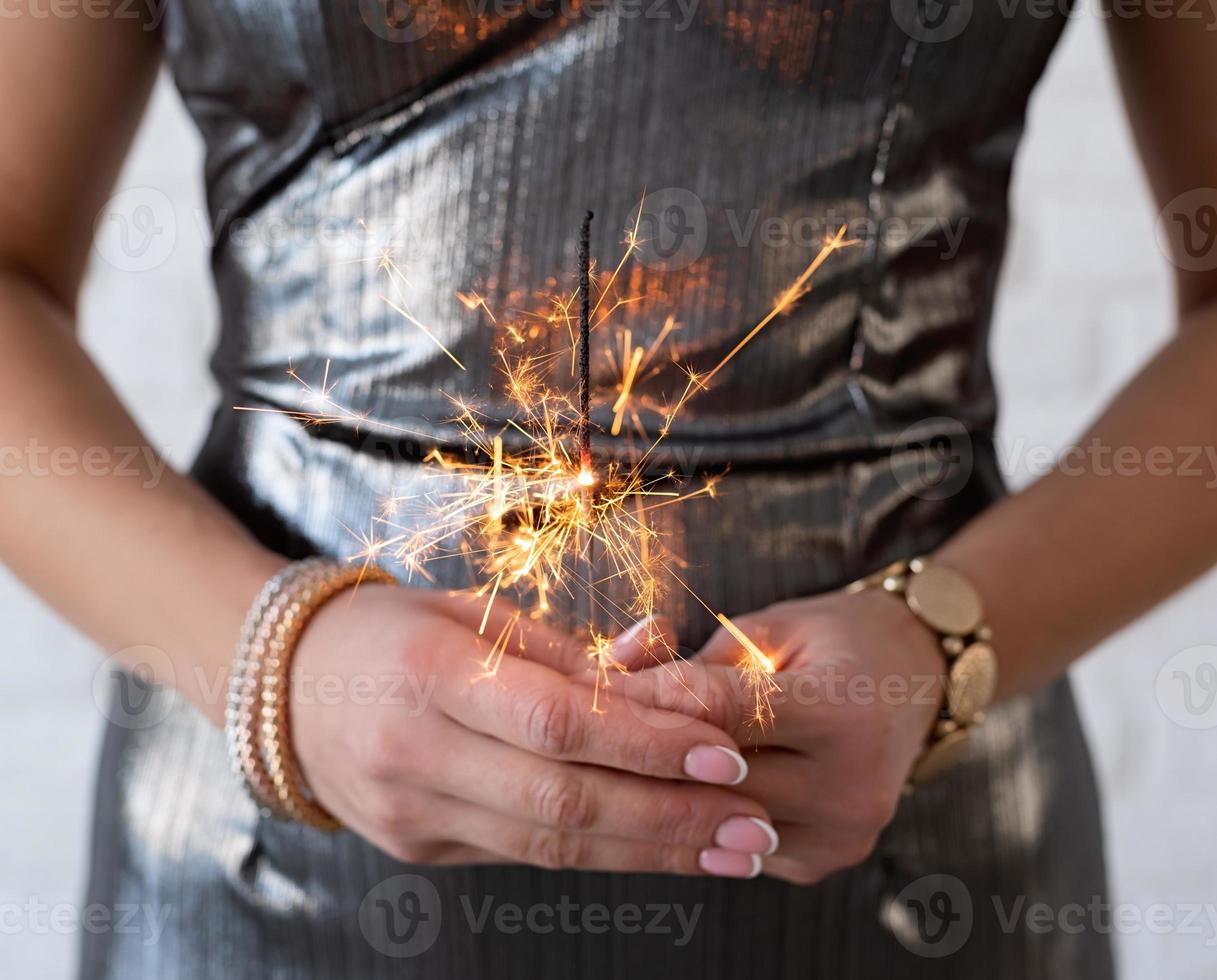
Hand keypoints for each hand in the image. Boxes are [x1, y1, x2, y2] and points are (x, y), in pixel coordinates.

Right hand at [288, 584, 780, 875]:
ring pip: (552, 845)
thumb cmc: (393, 631)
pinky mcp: (418, 848)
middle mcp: (414, 753)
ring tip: (733, 852)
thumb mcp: (471, 611)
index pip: (556, 722)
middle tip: (754, 824)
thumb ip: (567, 650)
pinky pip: (525, 855)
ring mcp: (411, 813)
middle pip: (564, 800)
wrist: (286, 689)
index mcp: (427, 674)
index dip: (646, 743)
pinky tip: (663, 849)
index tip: (727, 755)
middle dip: (671, 817)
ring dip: (653, 851)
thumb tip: (665, 664)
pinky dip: (603, 855)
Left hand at [619, 588, 944, 883]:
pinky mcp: (823, 860)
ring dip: (662, 791)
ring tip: (615, 758)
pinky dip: (697, 815)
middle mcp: (851, 786)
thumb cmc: (830, 641)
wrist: (912, 681)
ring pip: (715, 822)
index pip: (722, 711)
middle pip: (712, 780)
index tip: (594, 687)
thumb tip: (608, 683)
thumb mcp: (768, 629)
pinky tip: (666, 786)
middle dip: (642, 753)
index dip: (651, 698)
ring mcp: (841, 834)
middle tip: (583, 730)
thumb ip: (697, 664)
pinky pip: (734, 845)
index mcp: (844, 713)